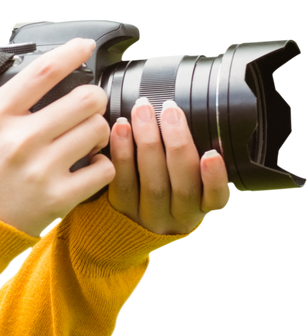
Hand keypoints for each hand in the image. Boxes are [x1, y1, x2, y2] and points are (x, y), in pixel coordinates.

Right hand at [0, 37, 116, 237]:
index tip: (85, 47)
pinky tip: (86, 166)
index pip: (44, 71)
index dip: (72, 52)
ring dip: (97, 130)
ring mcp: (40, 170)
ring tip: (85, 138)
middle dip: (92, 97)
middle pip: (85, 98)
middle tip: (87, 105)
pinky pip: (102, 170)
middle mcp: (19, 139)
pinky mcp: (56, 198)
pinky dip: (100, 165)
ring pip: (98, 130)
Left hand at [105, 97, 233, 234]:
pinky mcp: (120, 212)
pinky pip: (122, 183)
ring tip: (142, 112)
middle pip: (182, 185)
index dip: (215, 178)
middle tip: (169, 110)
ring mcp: (147, 217)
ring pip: (152, 183)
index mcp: (201, 209)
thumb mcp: (188, 185)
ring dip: (147, 141)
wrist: (123, 225)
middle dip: (177, 142)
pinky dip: (122, 154)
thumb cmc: (164, 192)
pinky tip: (120, 130)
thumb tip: (186, 118)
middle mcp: (176, 218)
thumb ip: (192, 162)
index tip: (212, 154)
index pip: (215, 198)